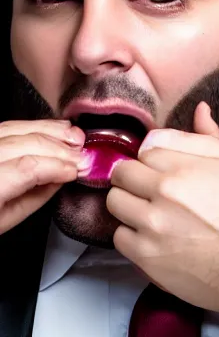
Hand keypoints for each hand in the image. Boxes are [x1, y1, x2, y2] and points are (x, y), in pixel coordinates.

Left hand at [0, 119, 84, 234]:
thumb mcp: (5, 222)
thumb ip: (36, 196)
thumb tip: (63, 176)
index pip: (26, 168)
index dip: (57, 166)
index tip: (77, 170)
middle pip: (25, 144)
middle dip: (60, 148)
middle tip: (83, 155)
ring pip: (18, 128)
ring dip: (52, 131)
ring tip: (76, 138)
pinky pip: (11, 125)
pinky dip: (38, 125)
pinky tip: (56, 129)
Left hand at [107, 102, 218, 332]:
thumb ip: (207, 136)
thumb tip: (198, 108)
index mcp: (182, 168)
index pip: (145, 148)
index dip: (155, 157)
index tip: (164, 168)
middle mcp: (162, 195)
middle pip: (121, 174)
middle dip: (135, 176)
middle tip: (154, 187)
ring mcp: (151, 228)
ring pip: (115, 203)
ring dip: (130, 204)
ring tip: (153, 211)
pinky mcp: (147, 258)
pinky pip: (119, 237)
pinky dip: (132, 234)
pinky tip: (154, 236)